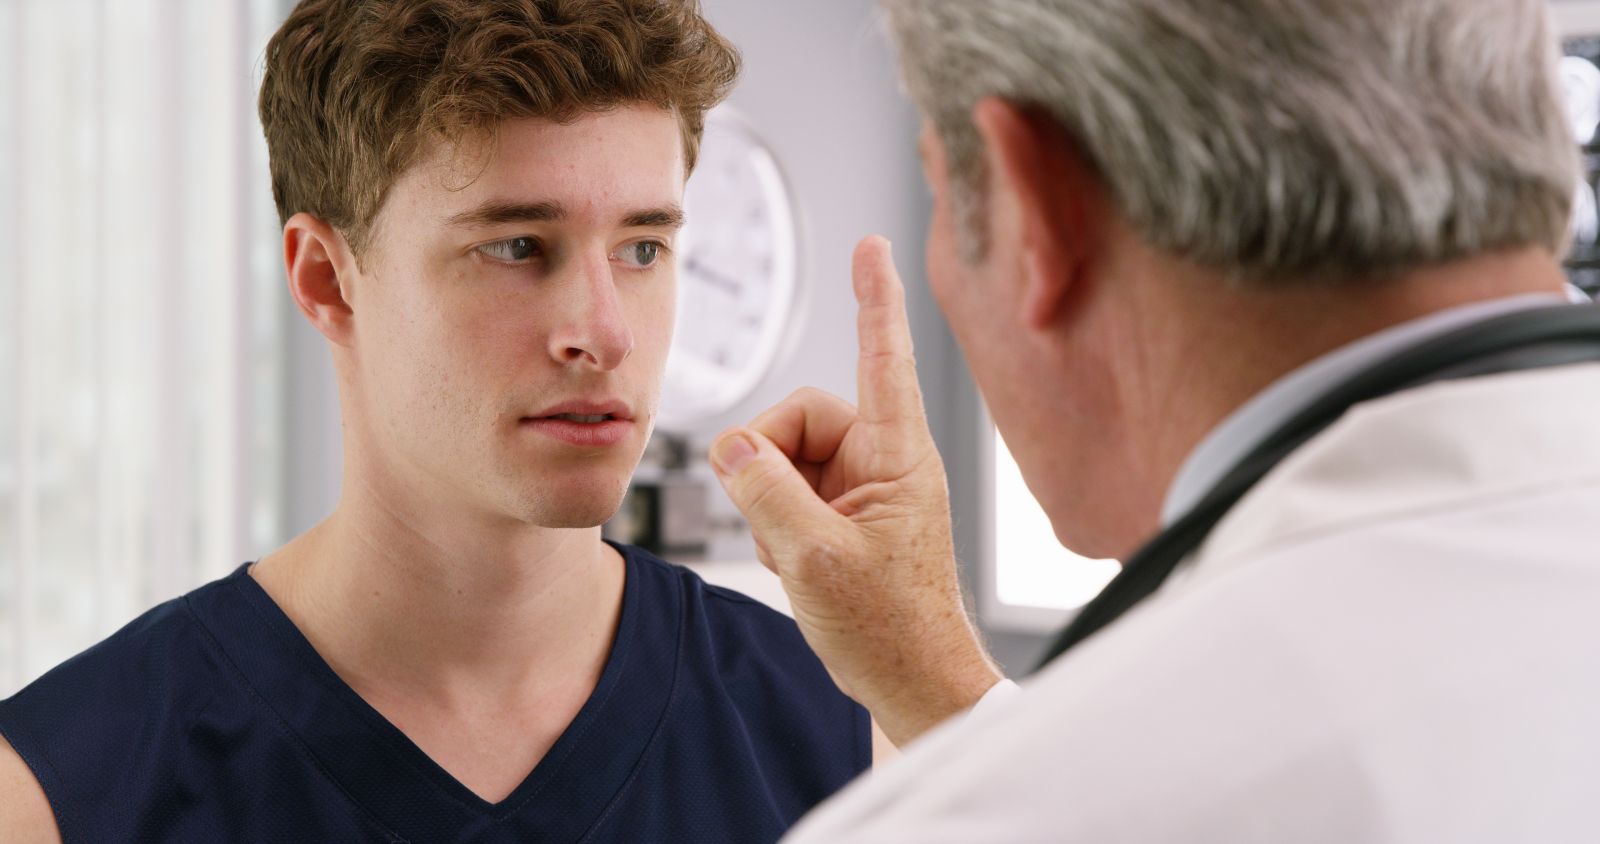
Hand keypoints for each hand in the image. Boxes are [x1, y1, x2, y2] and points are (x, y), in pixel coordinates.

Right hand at [709, 236, 1002, 746]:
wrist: (912, 681)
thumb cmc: (890, 627)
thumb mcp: (813, 557)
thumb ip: (765, 490)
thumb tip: (732, 446)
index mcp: (898, 455)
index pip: (883, 357)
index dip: (874, 297)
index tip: (871, 244)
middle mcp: (883, 459)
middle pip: (798, 417)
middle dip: (768, 465)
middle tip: (772, 522)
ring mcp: (863, 487)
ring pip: (784, 457)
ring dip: (771, 506)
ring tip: (795, 557)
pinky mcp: (845, 512)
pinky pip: (788, 491)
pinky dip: (777, 526)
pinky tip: (796, 564)